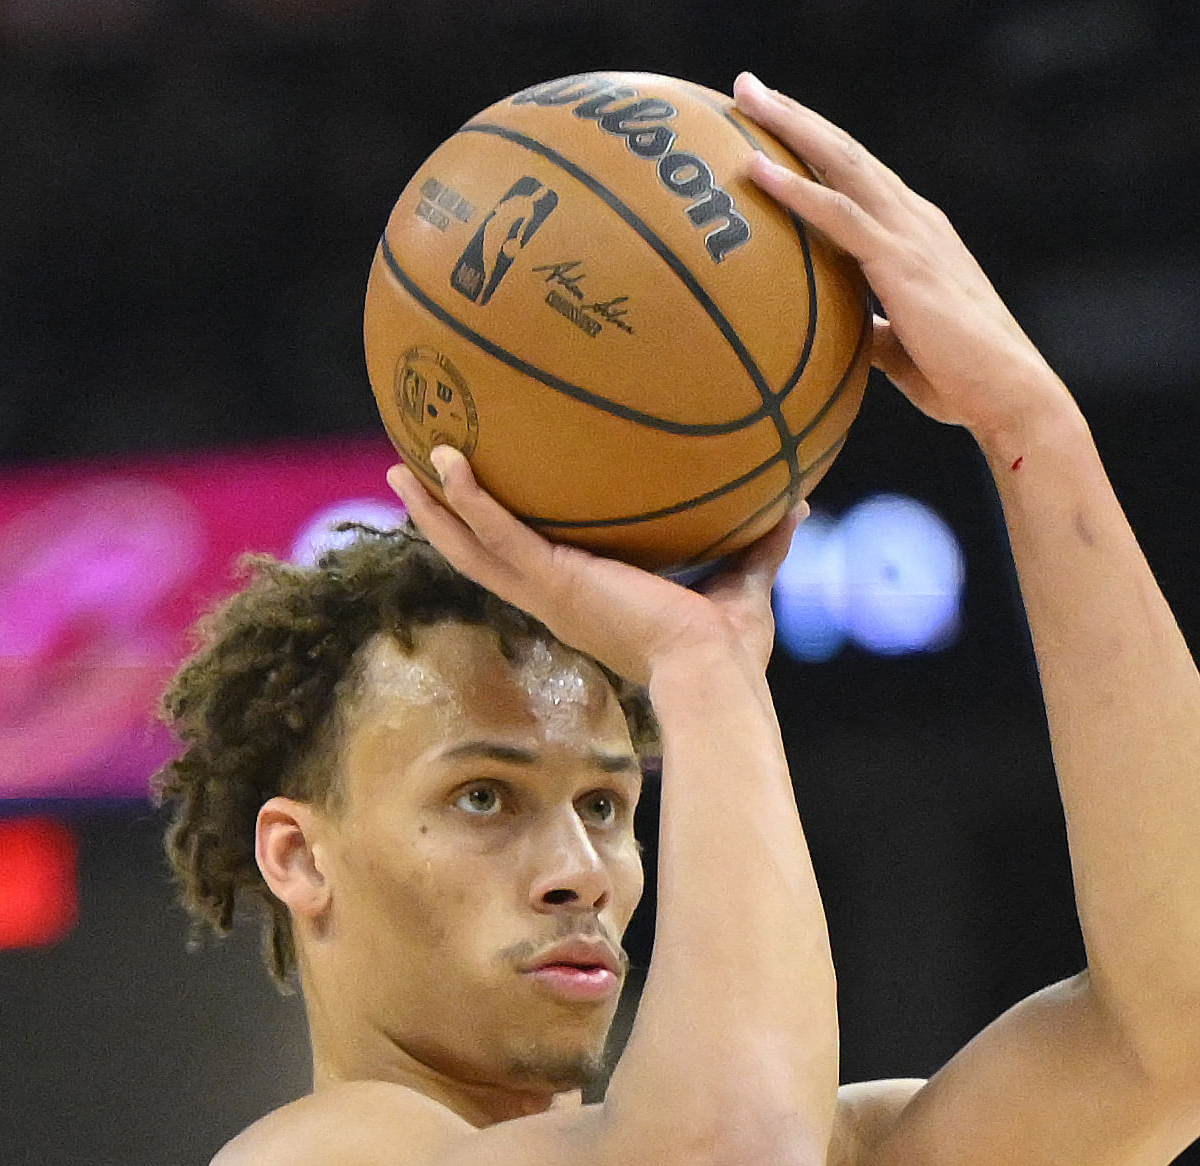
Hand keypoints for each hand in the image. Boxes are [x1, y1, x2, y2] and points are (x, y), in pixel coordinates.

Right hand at [387, 447, 800, 689]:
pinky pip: (498, 533)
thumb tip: (797, 501)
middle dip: (445, 522)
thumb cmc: (728, 649)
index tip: (483, 511)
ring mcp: (548, 593)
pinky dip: (470, 498)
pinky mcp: (553, 581)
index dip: (501, 541)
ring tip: (401, 468)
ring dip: (435, 508)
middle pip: (481, 558)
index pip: (530, 568)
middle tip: (413, 482)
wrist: (712, 671)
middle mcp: (556, 600)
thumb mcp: (744, 581)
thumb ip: (761, 543)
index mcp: (587, 602)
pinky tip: (445, 461)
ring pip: (472, 548)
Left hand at [733, 74, 1073, 460]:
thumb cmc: (964, 381)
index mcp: (917, 235)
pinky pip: (837, 215)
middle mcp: (914, 220)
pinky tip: (756, 169)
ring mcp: (908, 235)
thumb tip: (846, 336)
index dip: (817, 146)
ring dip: (790, 126)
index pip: (859, 176)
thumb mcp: (905, 350)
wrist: (1011, 394)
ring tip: (745, 96)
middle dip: (794, 115)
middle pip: (844, 152)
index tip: (775, 122)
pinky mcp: (900, 263)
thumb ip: (873, 333)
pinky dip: (795, 189)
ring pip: (840, 163)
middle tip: (747, 85)